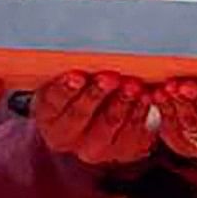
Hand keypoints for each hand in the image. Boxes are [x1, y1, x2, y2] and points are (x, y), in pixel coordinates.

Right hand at [29, 72, 158, 166]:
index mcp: (50, 117)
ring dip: (122, 102)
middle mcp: (69, 138)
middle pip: (81, 114)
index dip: (65, 90)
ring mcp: (96, 147)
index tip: (76, 76)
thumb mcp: (69, 78)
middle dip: (96, 94)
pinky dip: (140, 112)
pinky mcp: (123, 149)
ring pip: (109, 123)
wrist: (100, 113)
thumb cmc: (81, 88)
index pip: (54, 102)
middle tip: (109, 78)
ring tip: (133, 86)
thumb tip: (82, 48)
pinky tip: (145, 96)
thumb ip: (73, 69)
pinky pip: (133, 132)